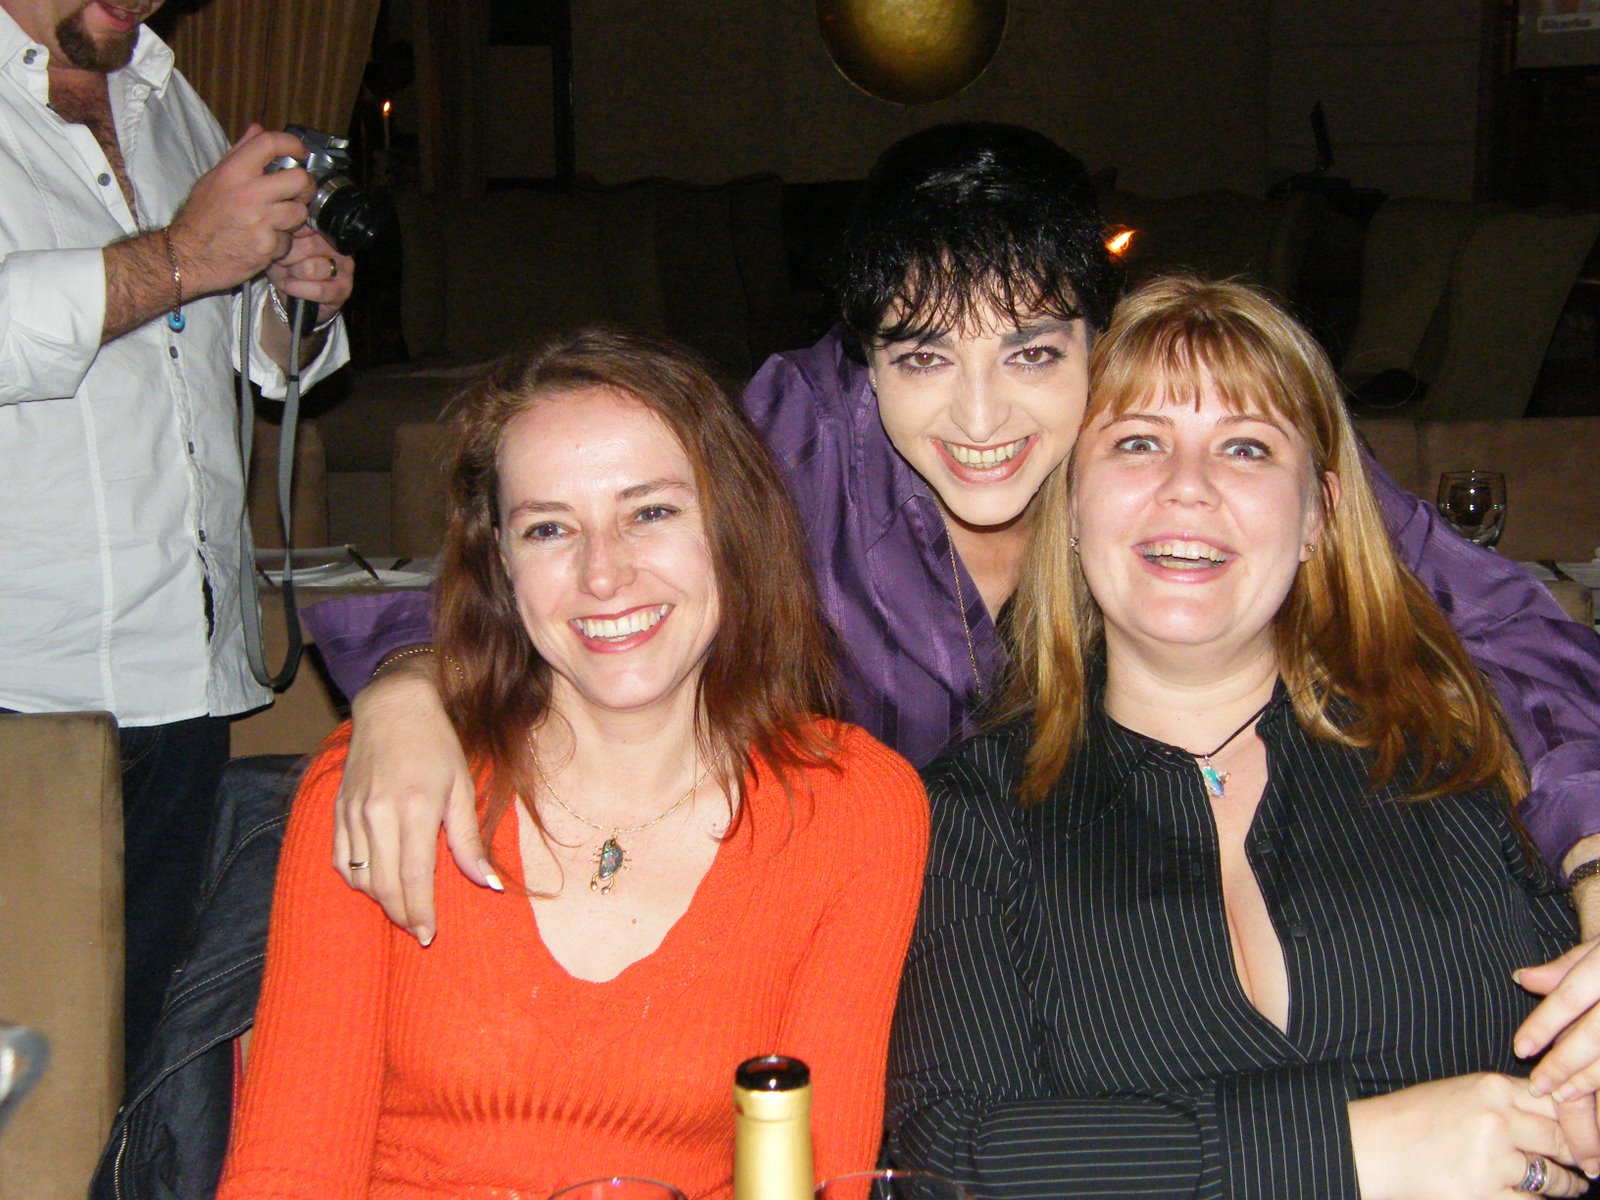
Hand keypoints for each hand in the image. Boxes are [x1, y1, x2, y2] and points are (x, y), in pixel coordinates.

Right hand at [168, 124, 316, 297]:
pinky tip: (263, 243)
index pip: (270, 143)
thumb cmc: (200, 218)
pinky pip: (288, 241)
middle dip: (305, 187)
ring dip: (293, 220)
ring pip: (299, 213)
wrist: (187, 257)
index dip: (292, 144)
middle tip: (298, 194)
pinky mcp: (267, 246)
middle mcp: (249, 193)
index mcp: (233, 172)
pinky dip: (280, 245)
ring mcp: (260, 220)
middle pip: (300, 180)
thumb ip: (239, 154)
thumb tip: (258, 128)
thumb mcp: (213, 179)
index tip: (300, 152)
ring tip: (275, 223)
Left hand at [265, 226, 353, 327]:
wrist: (293, 297)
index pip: (307, 225)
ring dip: (292, 275)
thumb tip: (282, 229)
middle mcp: (339, 248)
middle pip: (308, 246)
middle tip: (281, 263)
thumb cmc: (287, 268)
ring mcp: (345, 269)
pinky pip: (318, 289)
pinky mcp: (343, 290)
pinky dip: (298, 290)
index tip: (279, 244)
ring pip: (311, 268)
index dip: (288, 236)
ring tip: (286, 276)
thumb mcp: (281, 249)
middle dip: (287, 257)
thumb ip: (285, 236)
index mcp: (324, 232)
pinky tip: (291, 288)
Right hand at [333, 658, 496, 944]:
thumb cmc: (436, 745)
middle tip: (418, 929)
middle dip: (401, 914)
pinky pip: (341, 860)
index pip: (413, 877)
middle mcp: (378, 814)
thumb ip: (470, 841)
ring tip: (402, 907)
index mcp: (415, 808)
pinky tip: (375, 883)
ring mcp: (352, 813)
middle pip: (383, 885)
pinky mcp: (337, 810)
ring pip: (360, 877)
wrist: (392, 708)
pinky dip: (357, 879)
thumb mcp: (462, 789)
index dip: (420, 911)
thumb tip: (489, 884)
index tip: (429, 934)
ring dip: (380, 900)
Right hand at [1348, 1073, 1585, 1198]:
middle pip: (1562, 1140)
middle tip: (1588, 1164)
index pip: (1557, 1103)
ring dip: (1568, 1185)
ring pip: (1555, 1177)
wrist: (1375, 1146)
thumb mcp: (1463, 1092)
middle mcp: (1497, 1120)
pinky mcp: (1484, 1194)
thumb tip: (1559, 1120)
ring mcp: (1492, 1159)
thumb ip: (1508, 1102)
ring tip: (1571, 1187)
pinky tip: (1536, 1197)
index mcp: (1492, 1088)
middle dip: (1580, 1156)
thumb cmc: (1416, 1118)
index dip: (1580, 1123)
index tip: (1587, 1137)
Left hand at [1515, 938, 1599, 1172]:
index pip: (1569, 998)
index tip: (1520, 1049)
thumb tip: (1520, 978)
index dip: (1543, 1025)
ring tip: (1562, 1096)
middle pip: (1594, 1035)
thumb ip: (1562, 968)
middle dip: (1564, 1063)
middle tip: (1538, 1086)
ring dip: (1588, 1079)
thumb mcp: (1593, 951)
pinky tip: (1591, 1096)